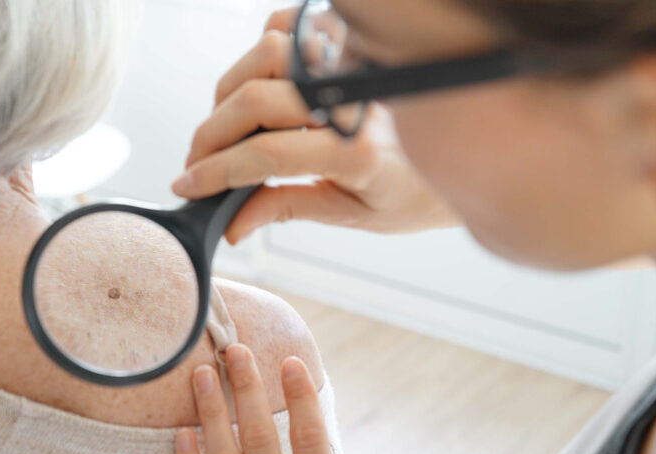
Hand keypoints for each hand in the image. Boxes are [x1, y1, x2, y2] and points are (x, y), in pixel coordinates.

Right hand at [171, 8, 457, 243]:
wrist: (468, 154)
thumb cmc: (415, 189)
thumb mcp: (352, 214)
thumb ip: (288, 209)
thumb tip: (233, 224)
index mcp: (356, 151)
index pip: (265, 154)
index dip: (215, 171)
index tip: (187, 186)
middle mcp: (353, 97)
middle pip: (254, 99)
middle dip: (210, 135)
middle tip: (195, 164)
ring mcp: (351, 63)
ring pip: (266, 54)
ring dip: (230, 92)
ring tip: (224, 128)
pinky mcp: (349, 44)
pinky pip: (290, 27)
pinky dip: (261, 48)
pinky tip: (256, 84)